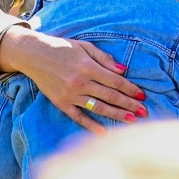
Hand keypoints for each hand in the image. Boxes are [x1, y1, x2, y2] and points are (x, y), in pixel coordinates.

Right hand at [0, 27, 148, 131]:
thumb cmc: (61, 48)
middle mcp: (80, 83)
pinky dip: (91, 125)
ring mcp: (70, 95)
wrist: (34, 55)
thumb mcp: (84, 46)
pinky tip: (104, 131)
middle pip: (110, 96)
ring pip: (98, 108)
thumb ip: (104, 58)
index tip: (142, 95)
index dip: (130, 89)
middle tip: (144, 112)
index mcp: (88, 67)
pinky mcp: (62, 103)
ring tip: (131, 120)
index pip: (115, 81)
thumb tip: (123, 70)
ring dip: (116, 115)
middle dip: (129, 104)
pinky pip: (78, 117)